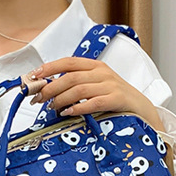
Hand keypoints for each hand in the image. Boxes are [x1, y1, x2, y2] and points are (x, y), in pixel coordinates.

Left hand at [30, 58, 161, 129]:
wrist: (141, 108)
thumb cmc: (114, 97)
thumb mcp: (96, 85)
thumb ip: (76, 84)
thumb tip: (47, 90)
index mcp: (95, 66)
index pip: (68, 62)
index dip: (49, 68)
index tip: (34, 76)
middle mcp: (102, 73)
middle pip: (70, 77)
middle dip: (50, 88)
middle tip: (38, 98)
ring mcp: (110, 85)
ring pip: (79, 89)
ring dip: (61, 99)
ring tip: (52, 107)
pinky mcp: (117, 99)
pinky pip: (93, 102)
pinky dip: (78, 108)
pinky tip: (68, 113)